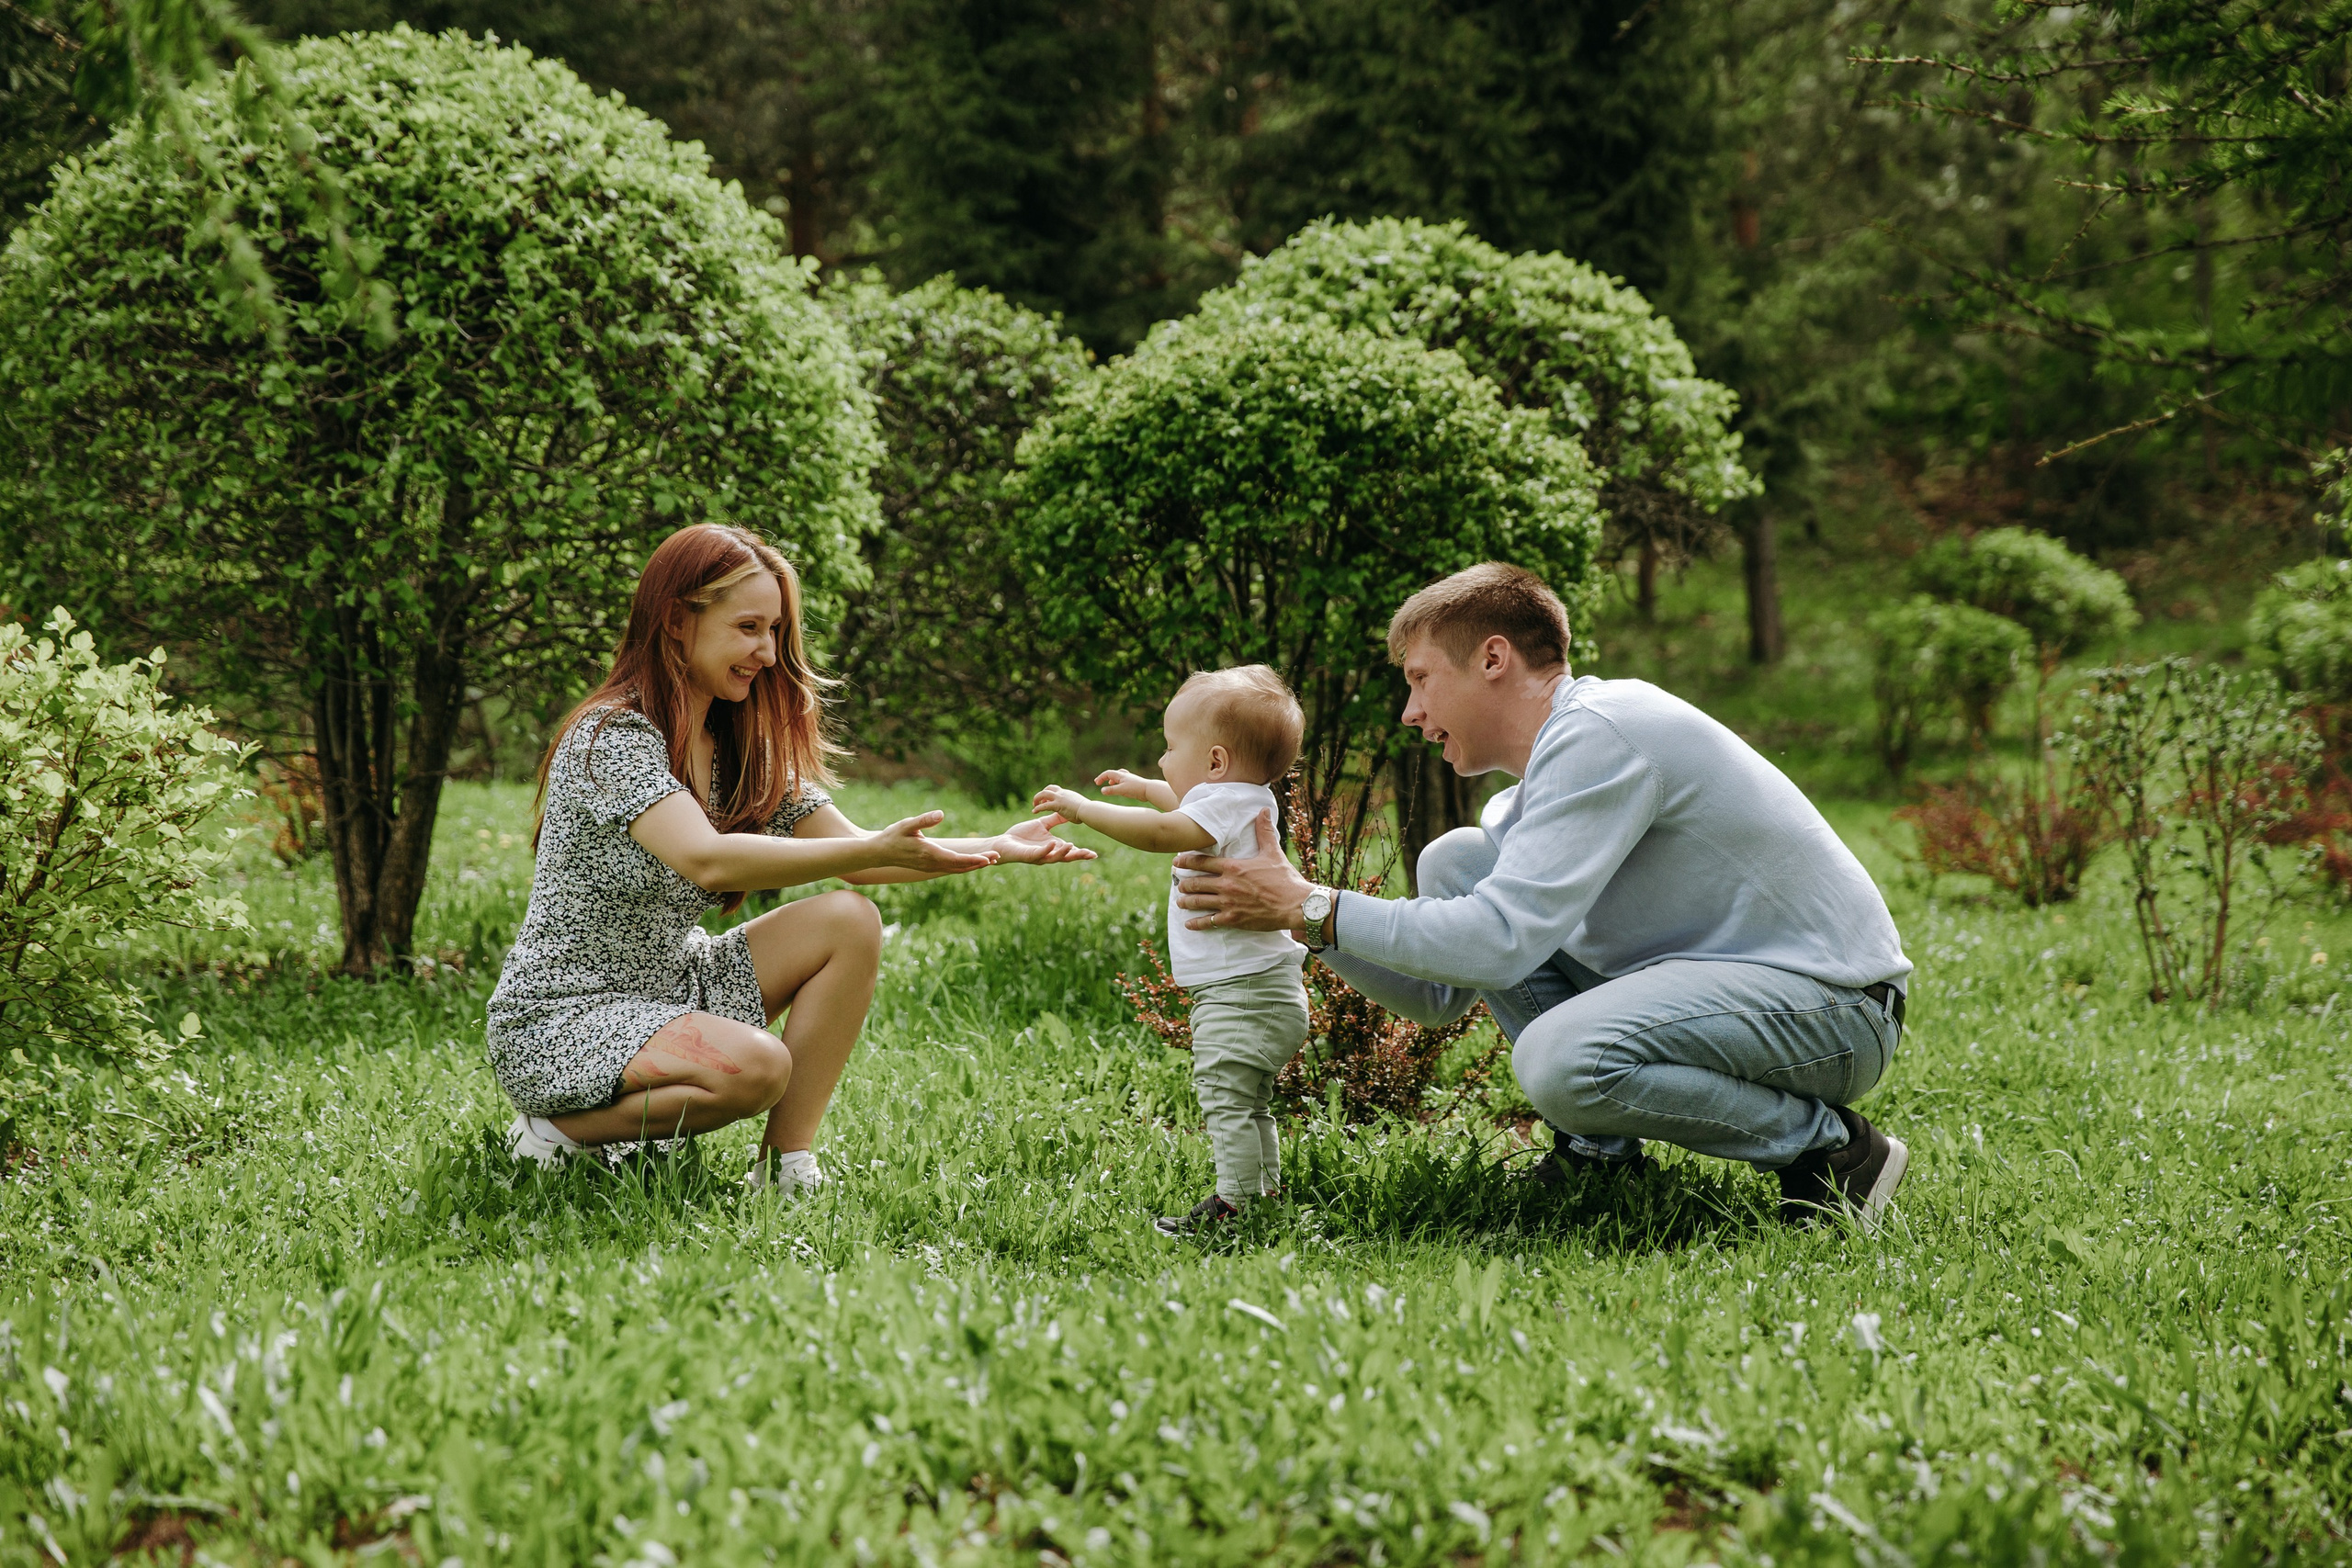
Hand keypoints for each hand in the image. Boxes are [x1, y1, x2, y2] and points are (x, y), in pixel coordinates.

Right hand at [870, 811, 999, 874]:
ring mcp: (930, 867)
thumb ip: (924, 820)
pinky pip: (950, 869)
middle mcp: (932, 864)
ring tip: (989, 860)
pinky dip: (963, 866)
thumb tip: (941, 814)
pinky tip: (971, 862)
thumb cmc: (892, 836)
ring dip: (973, 865)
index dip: (974, 860)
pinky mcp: (928, 867)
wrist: (878, 853)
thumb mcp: (907, 824)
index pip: (957, 860)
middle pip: (960, 866)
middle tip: (997, 856)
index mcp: (930, 854)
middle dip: (979, 862)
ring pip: (956, 870)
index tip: (989, 858)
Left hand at [992, 814, 1097, 864]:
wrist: (1005, 842)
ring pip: (1055, 857)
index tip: (1094, 854)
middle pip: (1066, 857)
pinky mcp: (1029, 856)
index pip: (1069, 851)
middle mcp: (1048, 854)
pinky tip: (1053, 843)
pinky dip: (1047, 849)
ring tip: (1072, 845)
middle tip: (1090, 855)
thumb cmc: (1022, 835)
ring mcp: (1039, 856)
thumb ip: (1054, 820)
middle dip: (1078, 856)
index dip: (1081, 853)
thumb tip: (1067, 813)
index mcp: (1052, 847)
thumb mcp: (1041, 825)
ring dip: (1064, 852)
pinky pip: (1040, 853)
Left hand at [1031, 784, 1090, 821]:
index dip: (1049, 793)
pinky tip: (1034, 811)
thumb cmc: (1087, 811)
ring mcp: (1059, 798)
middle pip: (1048, 788)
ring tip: (1034, 805)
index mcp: (1067, 793)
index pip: (1055, 789)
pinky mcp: (1057, 805)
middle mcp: (1062, 793)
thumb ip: (1075, 807)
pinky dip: (1038, 808)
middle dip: (1041, 794)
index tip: (1046, 800)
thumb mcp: (1079, 806)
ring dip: (1037, 798)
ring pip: (1044, 793)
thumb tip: (1079, 812)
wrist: (1088, 810)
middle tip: (1038, 802)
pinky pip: (1044, 805)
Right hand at [1094, 769, 1153, 800]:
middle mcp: (1124, 776)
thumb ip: (1112, 790)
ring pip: (1118, 777)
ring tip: (1109, 784)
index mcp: (1121, 775)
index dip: (1101, 777)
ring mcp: (1128, 779)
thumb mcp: (1122, 790)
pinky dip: (1118, 783)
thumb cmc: (1136, 789)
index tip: (1097, 783)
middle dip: (1104, 777)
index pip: (1107, 773)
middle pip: (1112, 774)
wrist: (1149, 790)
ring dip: (1112, 779)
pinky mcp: (1132, 784)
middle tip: (1098, 782)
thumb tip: (1102, 790)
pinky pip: (1122, 782)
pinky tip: (1119, 789)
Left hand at [1171, 809, 1310, 932]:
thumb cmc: (1285, 879)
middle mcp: (1227, 884)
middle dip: (1184, 883)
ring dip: (1186, 901)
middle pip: (1197, 883)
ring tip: (1180, 901)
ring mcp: (1228, 903)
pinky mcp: (1233, 920)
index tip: (1177, 862)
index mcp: (1233, 867)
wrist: (1295, 905)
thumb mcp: (1273, 852)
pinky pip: (1209, 922)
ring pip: (1199, 902)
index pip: (1203, 862)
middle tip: (1178, 883)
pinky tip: (1188, 924)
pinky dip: (1196, 923)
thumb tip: (1263, 810)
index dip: (1187, 861)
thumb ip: (1264, 832)